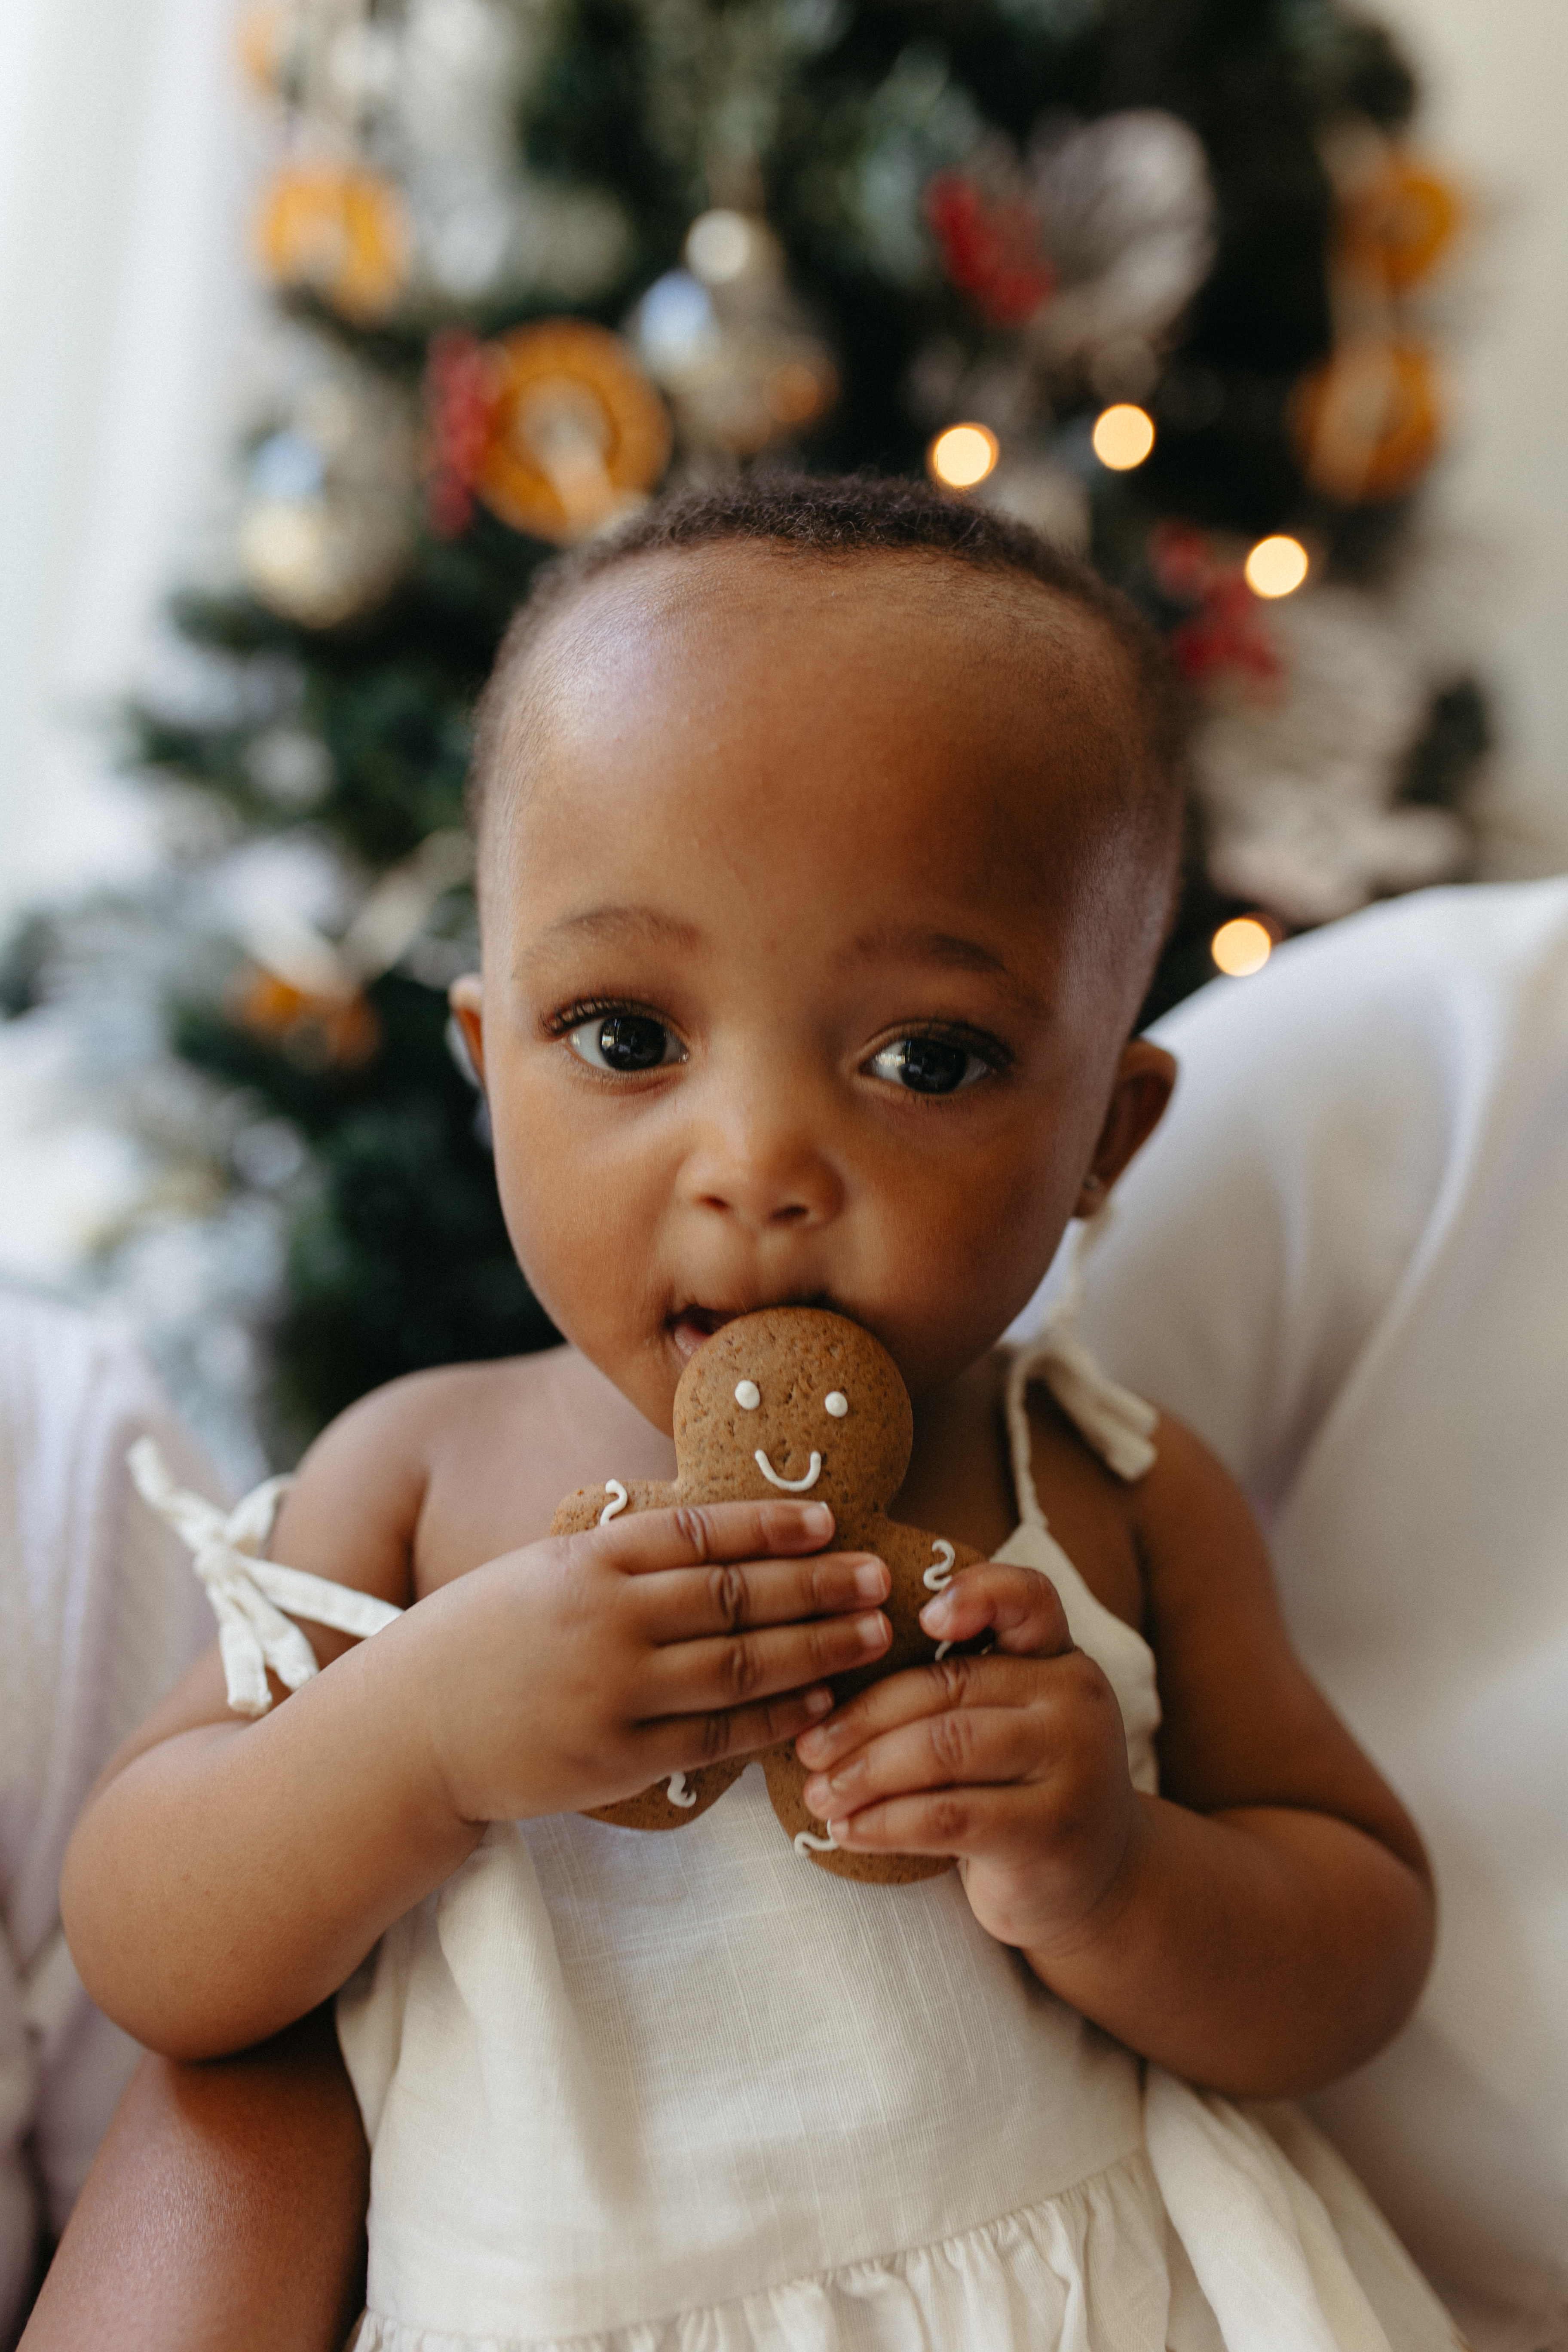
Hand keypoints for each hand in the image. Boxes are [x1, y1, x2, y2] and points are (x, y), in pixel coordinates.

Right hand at [415, 1499, 891, 1826]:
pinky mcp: (615, 1761)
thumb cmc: (484, 1640)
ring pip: (738, 1665)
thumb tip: (722, 1535)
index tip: (830, 1521)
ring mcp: (612, 1694)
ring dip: (815, 1648)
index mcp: (586, 1563)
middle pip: (734, 1597)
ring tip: (869, 1634)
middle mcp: (604, 1622)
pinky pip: (714, 1737)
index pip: (699, 1532)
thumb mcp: (544, 1571)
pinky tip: (816, 1701)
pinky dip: (773, 1717)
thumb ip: (623, 1559)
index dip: (771, 1525)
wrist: (409, 1732)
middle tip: (879, 1579)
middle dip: (817, 1585)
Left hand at [793, 1561, 1136, 1951]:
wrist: (1097, 1884)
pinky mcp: (1049, 1832)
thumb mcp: (1008, 1722)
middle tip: (809, 1748)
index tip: (922, 1616)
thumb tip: (837, 1669)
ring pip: (944, 1749)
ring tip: (820, 1793)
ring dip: (866, 1772)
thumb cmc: (1021, 1790)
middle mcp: (1074, 1700)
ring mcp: (1071, 1766)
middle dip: (865, 1717)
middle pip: (950, 1686)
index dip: (976, 1594)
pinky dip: (885, 1822)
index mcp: (1059, 1658)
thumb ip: (959, 1686)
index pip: (1028, 1599)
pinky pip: (947, 1816)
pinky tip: (849, 1831)